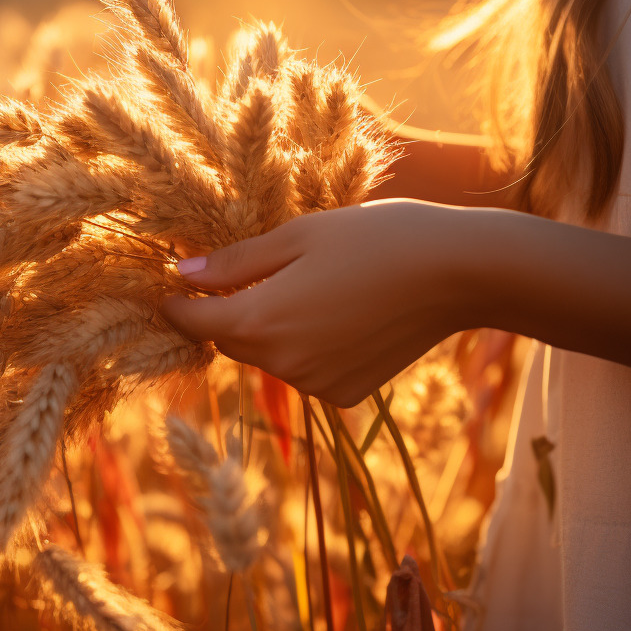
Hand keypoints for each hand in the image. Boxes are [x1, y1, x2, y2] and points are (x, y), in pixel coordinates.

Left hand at [160, 200, 474, 405]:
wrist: (460, 273)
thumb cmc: (376, 238)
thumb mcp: (298, 235)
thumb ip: (236, 263)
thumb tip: (183, 275)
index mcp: (260, 322)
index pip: (192, 322)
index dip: (176, 304)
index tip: (170, 286)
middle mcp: (282, 364)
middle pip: (231, 341)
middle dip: (230, 312)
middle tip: (252, 272)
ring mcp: (315, 385)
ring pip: (268, 356)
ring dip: (271, 328)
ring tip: (311, 285)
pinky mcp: (345, 394)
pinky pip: (304, 370)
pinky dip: (307, 347)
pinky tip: (341, 313)